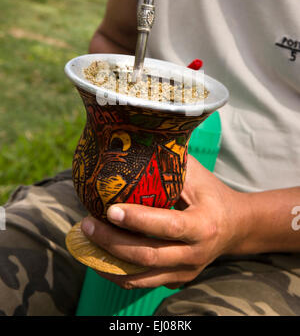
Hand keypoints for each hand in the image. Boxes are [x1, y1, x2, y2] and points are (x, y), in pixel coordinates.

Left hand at [81, 154, 250, 288]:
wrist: (236, 226)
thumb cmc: (211, 192)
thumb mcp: (196, 173)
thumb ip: (171, 162)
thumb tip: (136, 141)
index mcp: (204, 225)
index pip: (168, 226)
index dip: (138, 220)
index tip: (110, 209)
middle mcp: (196, 254)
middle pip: (148, 256)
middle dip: (112, 242)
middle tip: (87, 225)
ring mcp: (186, 272)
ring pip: (140, 277)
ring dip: (108, 261)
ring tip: (85, 242)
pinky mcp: (177, 280)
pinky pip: (141, 283)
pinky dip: (116, 272)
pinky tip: (99, 255)